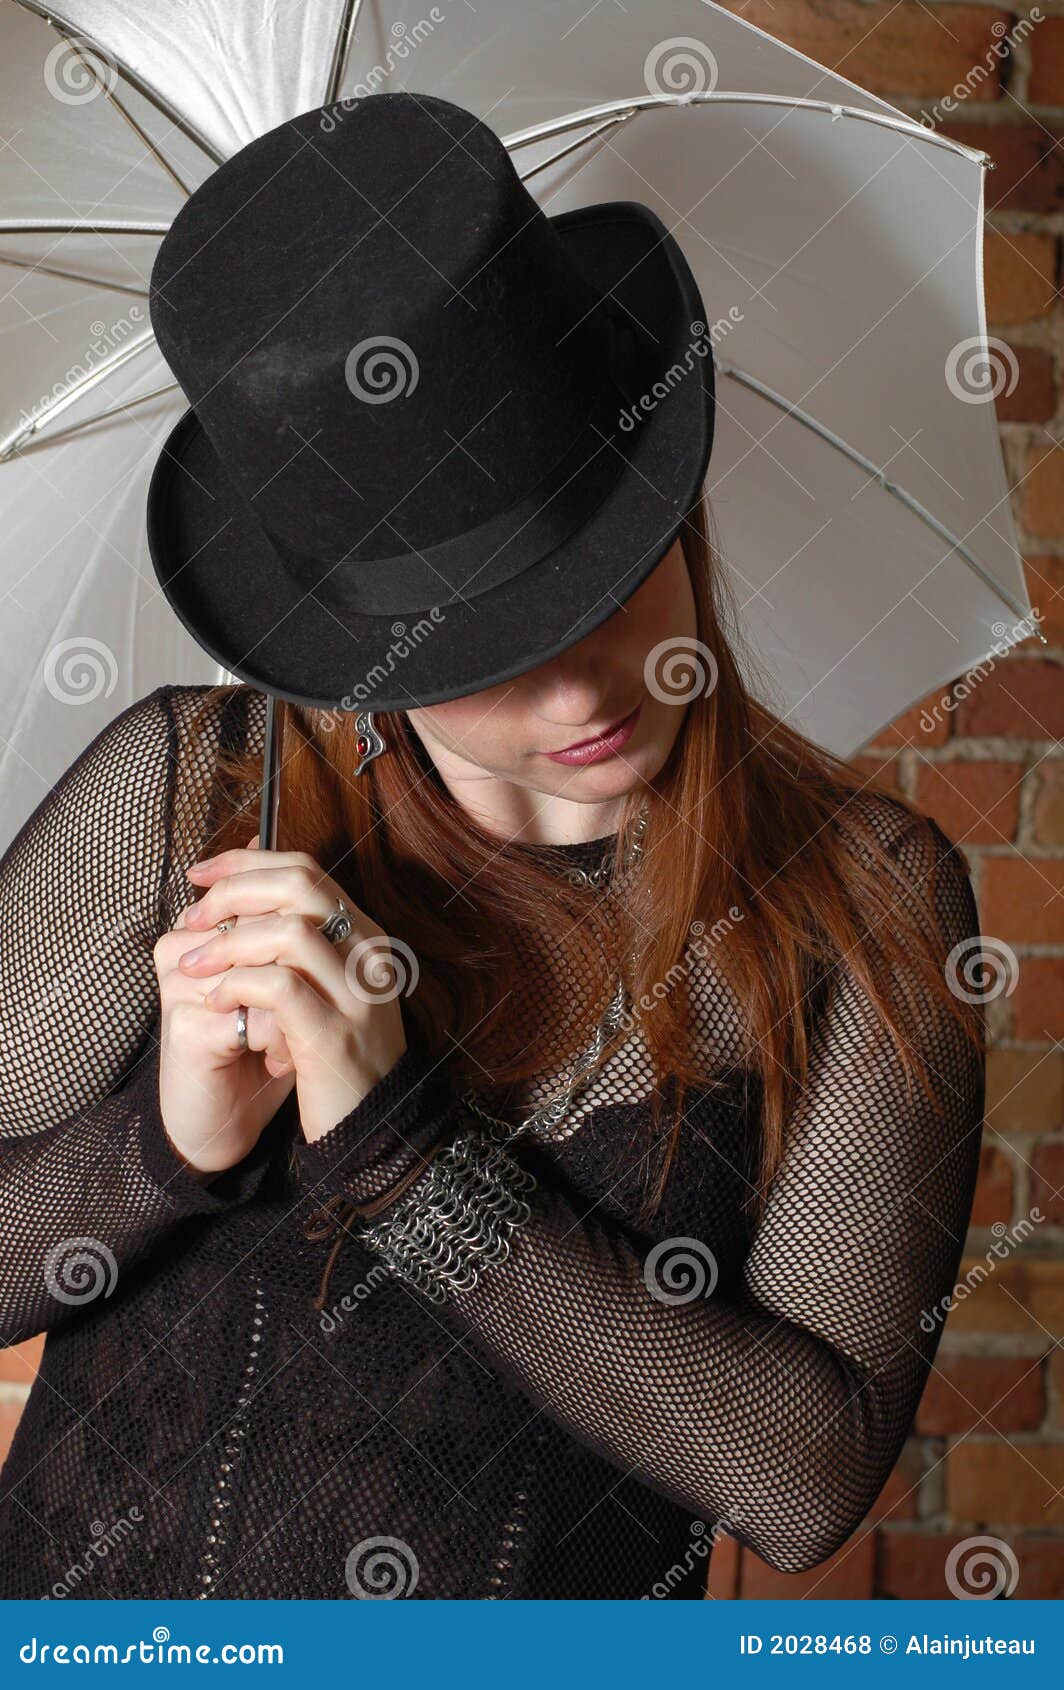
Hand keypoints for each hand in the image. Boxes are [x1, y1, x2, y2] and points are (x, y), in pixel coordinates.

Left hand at [171, 844, 407, 1168]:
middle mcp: (369, 957)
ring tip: (193, 965)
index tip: (200, 873)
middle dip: (233, 891)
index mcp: (365, 938)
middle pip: (299, 886)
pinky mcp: (333, 1036)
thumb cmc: (334, 1058)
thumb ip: (292, 943)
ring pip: (289, 932)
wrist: (371, 1133)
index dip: (245, 862)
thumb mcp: (323, 991)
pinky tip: (218, 1001)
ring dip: (227, 942)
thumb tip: (236, 889)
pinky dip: (239, 985)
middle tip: (192, 916)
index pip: (305, 870)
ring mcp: (357, 996)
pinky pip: (279, 988)